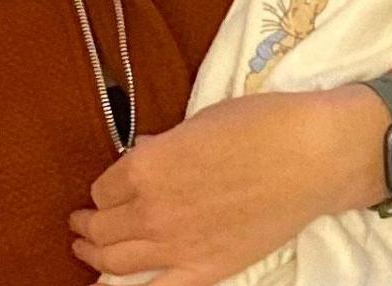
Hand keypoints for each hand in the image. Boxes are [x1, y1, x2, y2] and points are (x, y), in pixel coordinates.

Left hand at [67, 91, 353, 285]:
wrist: (311, 156)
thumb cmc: (260, 126)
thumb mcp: (197, 122)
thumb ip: (161, 147)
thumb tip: (142, 155)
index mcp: (144, 167)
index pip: (103, 187)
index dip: (105, 187)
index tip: (109, 188)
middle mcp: (151, 210)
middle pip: (101, 226)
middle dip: (86, 224)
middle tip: (80, 223)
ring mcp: (177, 246)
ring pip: (115, 261)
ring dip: (94, 255)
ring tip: (87, 249)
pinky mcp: (205, 270)